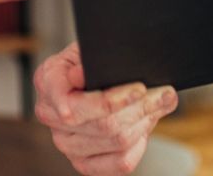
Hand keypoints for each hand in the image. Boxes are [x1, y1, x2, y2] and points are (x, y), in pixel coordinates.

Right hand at [33, 41, 177, 174]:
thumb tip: (84, 74)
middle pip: (104, 123)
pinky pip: (120, 163)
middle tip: (165, 92)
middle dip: (141, 107)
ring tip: (161, 103)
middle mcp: (50, 116)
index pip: (70, 101)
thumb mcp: (85, 48)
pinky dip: (139, 144)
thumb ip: (87, 58)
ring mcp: (66, 144)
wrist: (80, 81)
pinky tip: (145, 125)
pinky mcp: (83, 163)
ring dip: (145, 121)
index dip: (105, 101)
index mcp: (47, 83)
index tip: (138, 90)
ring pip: (116, 141)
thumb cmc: (85, 61)